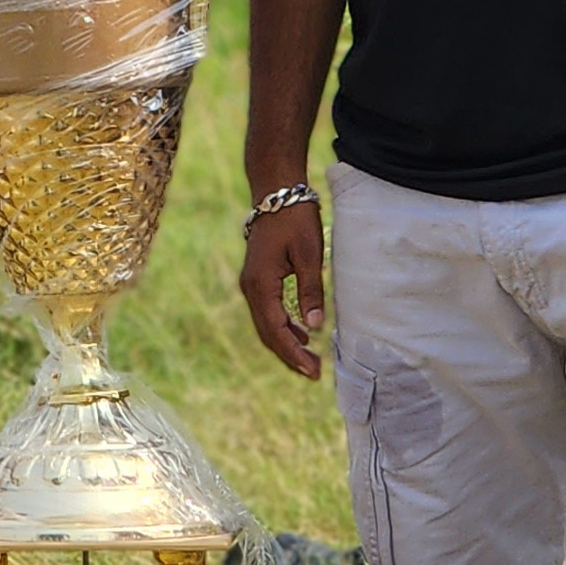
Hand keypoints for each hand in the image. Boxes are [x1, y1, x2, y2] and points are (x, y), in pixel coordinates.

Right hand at [240, 196, 326, 378]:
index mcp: (261, 284)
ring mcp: (252, 283)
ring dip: (286, 342)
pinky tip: (301, 333)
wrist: (275, 192)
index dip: (294, 353)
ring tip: (310, 359)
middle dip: (290, 355)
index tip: (314, 370)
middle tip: (314, 372)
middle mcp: (251, 287)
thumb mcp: (310, 253)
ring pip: (266, 324)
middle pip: (267, 333)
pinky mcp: (258, 278)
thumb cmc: (294, 219)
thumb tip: (314, 325)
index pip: (275, 330)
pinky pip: (268, 311)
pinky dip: (283, 326)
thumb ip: (311, 290)